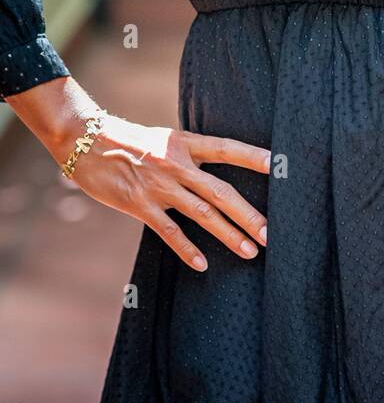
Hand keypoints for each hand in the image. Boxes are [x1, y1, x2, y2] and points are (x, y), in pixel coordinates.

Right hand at [56, 112, 270, 272]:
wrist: (85, 142)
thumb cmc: (127, 140)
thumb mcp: (162, 139)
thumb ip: (187, 154)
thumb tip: (213, 169)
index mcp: (184, 143)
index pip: (226, 148)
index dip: (252, 156)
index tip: (277, 165)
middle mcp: (176, 164)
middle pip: (220, 191)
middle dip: (247, 214)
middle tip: (270, 233)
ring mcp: (159, 186)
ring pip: (202, 214)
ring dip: (227, 234)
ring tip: (249, 250)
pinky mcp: (140, 205)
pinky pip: (169, 231)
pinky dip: (187, 249)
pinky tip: (202, 264)